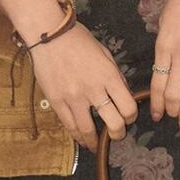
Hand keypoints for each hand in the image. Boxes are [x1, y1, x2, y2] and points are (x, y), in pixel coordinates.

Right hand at [27, 21, 139, 152]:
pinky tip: (80, 139)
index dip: (132, 116)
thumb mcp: (104, 53)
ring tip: (96, 144)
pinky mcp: (56, 101)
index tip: (128, 117)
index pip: (128, 107)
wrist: (48, 34)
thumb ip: (115, 75)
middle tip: (116, 133)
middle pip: (114, 123)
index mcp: (108, 76)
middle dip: (118, 133)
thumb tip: (123, 94)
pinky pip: (69, 125)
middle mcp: (93, 90)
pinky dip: (76, 135)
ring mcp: (73, 97)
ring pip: (88, 130)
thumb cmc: (78, 40)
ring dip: (95, 141)